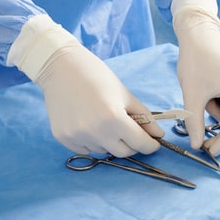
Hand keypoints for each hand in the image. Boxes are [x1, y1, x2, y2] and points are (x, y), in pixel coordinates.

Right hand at [35, 44, 163, 155]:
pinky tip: (89, 123)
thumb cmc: (96, 76)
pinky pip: (86, 149)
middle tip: (131, 131)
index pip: (140, 144)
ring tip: (104, 121)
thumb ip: (144, 117)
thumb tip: (158, 135)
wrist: (61, 67)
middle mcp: (95, 132)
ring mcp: (77, 136)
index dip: (150, 145)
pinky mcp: (63, 138)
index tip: (153, 143)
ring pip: (104, 151)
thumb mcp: (125, 95)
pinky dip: (93, 141)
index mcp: (114, 119)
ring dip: (110, 142)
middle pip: (123, 152)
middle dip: (132, 144)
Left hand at [173, 0, 219, 155]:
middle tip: (202, 141)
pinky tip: (207, 92)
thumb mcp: (192, 95)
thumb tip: (196, 146)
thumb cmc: (194, 61)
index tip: (206, 150)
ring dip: (217, 113)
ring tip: (200, 97)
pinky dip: (219, 104)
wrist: (198, 33)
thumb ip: (195, 123)